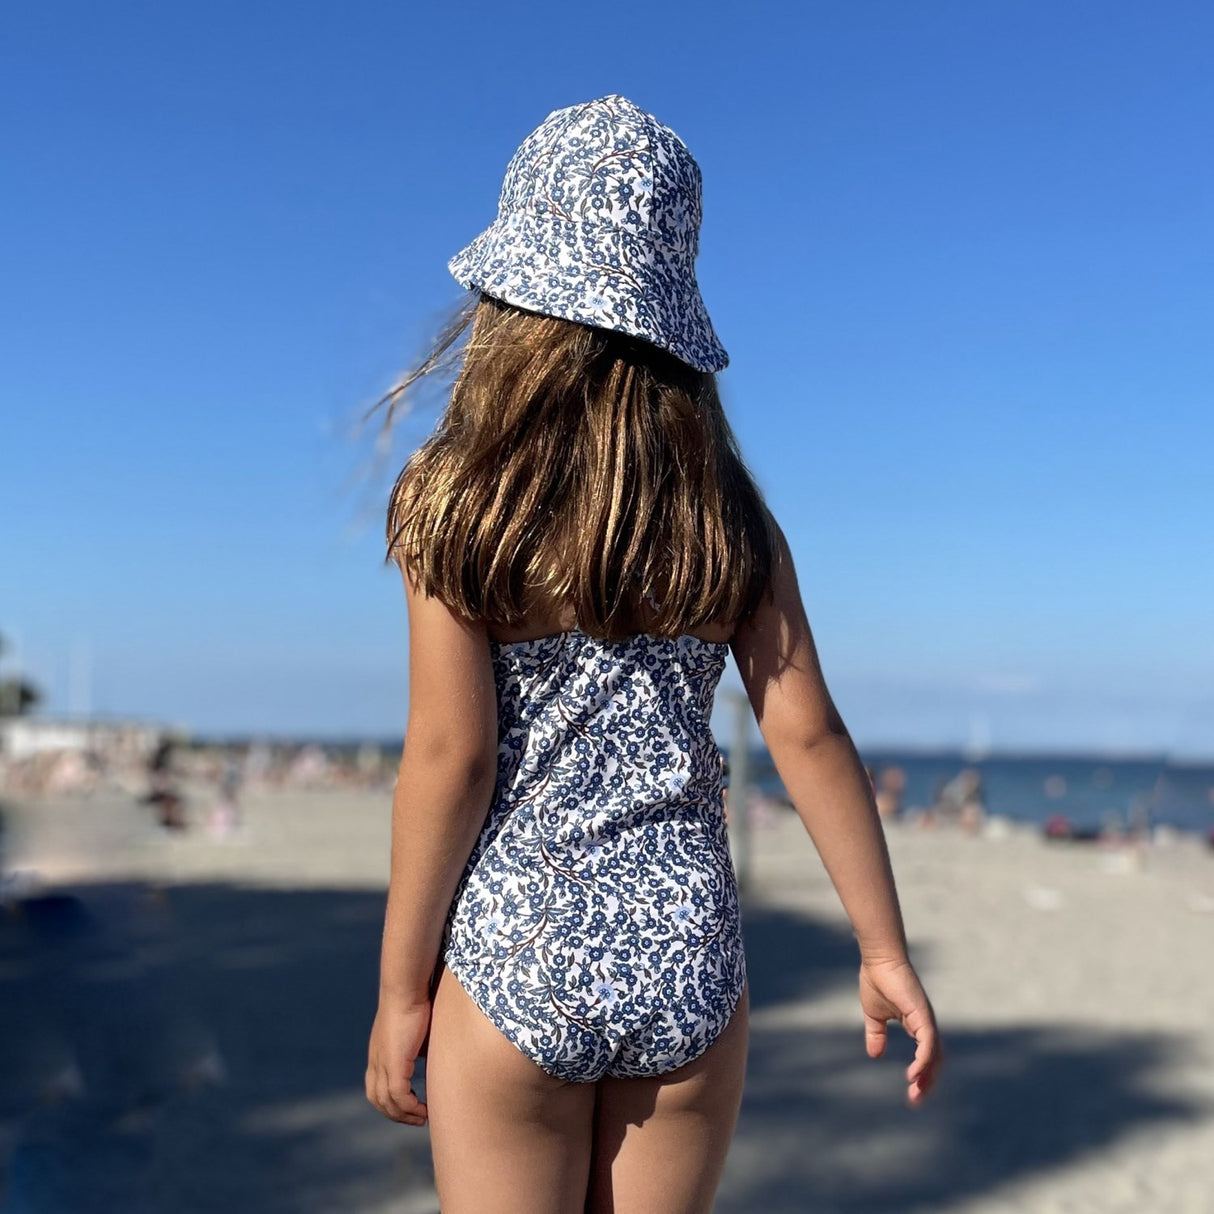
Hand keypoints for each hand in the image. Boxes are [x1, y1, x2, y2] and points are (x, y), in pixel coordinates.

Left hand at [366, 994, 431, 1124]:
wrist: (406, 988)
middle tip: (417, 1119)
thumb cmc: (416, 1001)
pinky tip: (424, 1108)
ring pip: (387, 1102)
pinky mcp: (394, 1062)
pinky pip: (399, 1095)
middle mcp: (376, 1061)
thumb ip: (419, 1047)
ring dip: (405, 1114)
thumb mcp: (417, 1031)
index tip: (411, 1106)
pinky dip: (410, 1107)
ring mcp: (383, 1063)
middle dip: (396, 1114)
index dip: (391, 1102)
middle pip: (377, 1099)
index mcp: (379, 1053)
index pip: (376, 1087)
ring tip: (423, 1117)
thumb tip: (431, 1057)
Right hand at [858, 957, 942, 1106]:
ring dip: (927, 1076)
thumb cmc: (877, 981)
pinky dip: (924, 1061)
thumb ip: (876, 1035)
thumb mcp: (874, 1015)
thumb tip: (875, 1055)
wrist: (878, 960)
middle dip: (927, 1082)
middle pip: (935, 1060)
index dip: (922, 1075)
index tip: (911, 1094)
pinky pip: (928, 1044)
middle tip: (914, 1100)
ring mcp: (926, 1020)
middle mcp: (926, 1025)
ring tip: (915, 1092)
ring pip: (934, 1055)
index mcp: (916, 1025)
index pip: (926, 1056)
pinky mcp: (923, 1015)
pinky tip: (914, 1074)